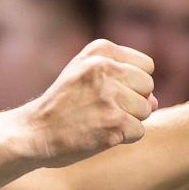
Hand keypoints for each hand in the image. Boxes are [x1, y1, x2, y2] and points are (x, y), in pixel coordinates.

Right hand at [16, 39, 157, 166]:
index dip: (131, 84)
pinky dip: (123, 138)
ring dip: (127, 121)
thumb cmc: (62, 105)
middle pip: (148, 86)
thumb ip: (124, 80)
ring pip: (146, 110)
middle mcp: (104, 68)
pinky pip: (139, 131)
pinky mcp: (113, 123)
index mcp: (99, 51)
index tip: (104, 92)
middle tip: (100, 109)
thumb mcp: (84, 75)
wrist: (33, 133)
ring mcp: (109, 96)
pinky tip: (99, 135)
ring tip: (97, 121)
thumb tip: (156, 102)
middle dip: (132, 102)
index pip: (146, 66)